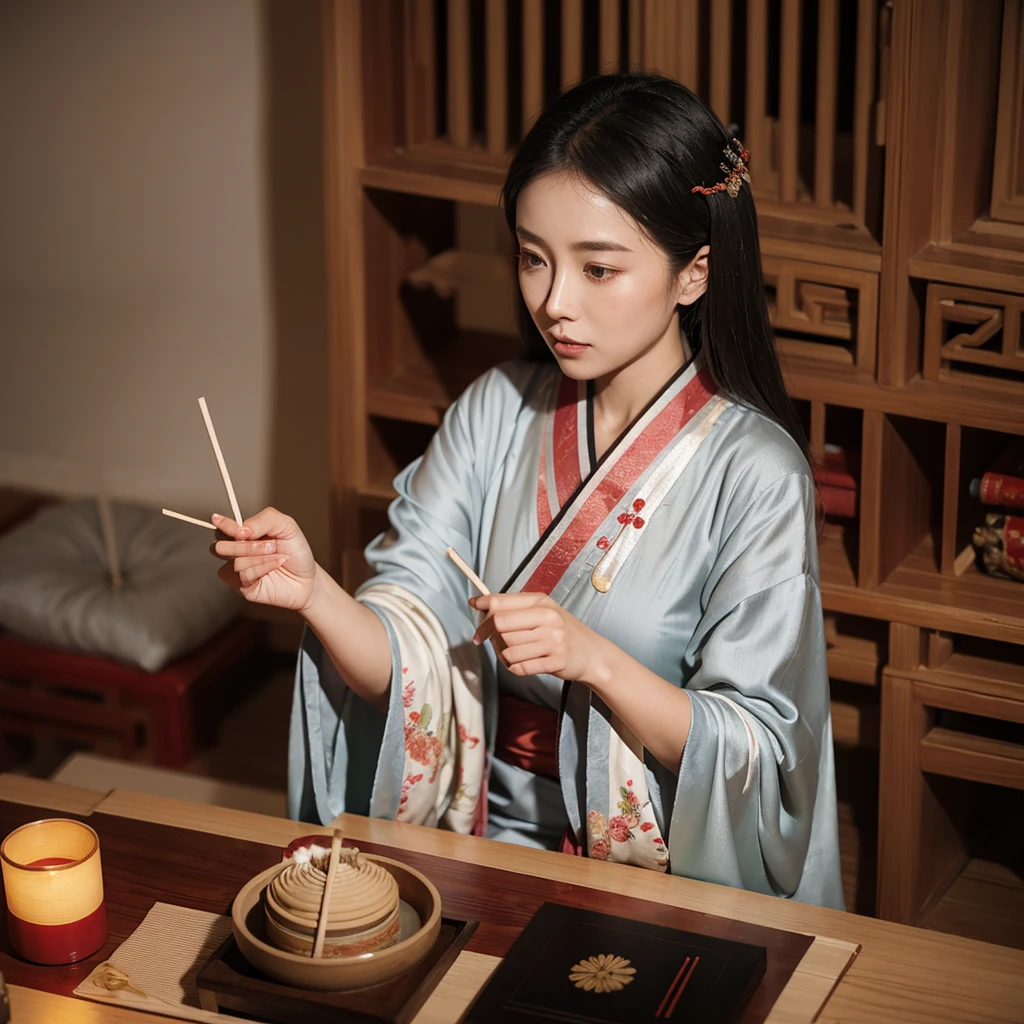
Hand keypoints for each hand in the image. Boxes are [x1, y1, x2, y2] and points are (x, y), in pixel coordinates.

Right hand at [211, 507, 317, 611]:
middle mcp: (237, 551)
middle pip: (220, 547)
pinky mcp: (242, 585)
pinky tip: (275, 566)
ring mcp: (238, 569)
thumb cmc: (296, 551)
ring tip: (279, 556)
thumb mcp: (286, 525)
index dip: (225, 526)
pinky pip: (243, 575)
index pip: (222, 528)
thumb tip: (242, 528)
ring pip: (235, 561)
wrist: (308, 577)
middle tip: (269, 545)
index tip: (239, 530)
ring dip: (262, 557)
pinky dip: (263, 568)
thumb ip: (264, 519)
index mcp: (243, 533)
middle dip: (247, 546)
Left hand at [470, 592, 608, 685]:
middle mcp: (547, 618)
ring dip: (501, 654)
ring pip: (507, 648)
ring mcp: (552, 640)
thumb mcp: (544, 610)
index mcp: (541, 602)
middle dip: (485, 632)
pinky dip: (514, 667)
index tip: (473, 608)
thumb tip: (480, 603)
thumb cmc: (562, 631)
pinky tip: (520, 663)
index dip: (482, 606)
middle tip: (482, 638)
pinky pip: (519, 667)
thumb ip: (515, 607)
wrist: (592, 654)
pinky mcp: (555, 662)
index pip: (501, 601)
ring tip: (509, 653)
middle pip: (499, 624)